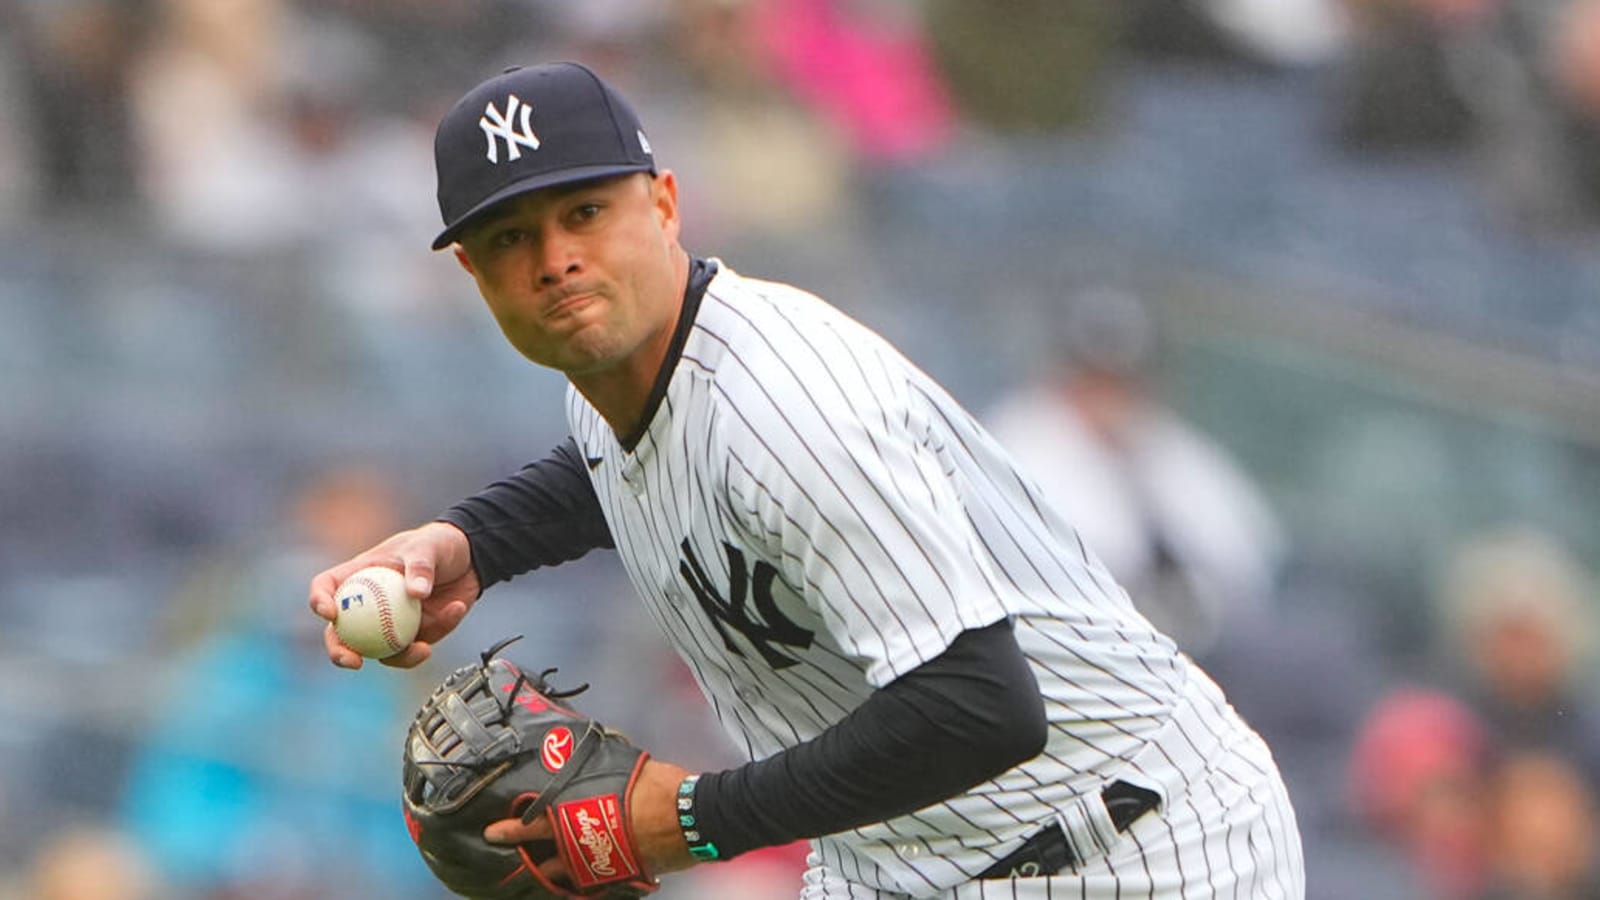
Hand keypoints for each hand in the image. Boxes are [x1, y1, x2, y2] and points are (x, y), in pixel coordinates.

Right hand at [307, 521, 480, 668]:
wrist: (470, 558)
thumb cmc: (438, 544)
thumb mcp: (428, 546)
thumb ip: (421, 566)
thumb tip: (417, 594)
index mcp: (359, 575)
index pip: (327, 587)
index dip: (319, 601)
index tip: (330, 613)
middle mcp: (369, 604)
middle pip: (341, 633)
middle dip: (340, 652)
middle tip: (353, 662)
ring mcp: (390, 623)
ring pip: (381, 651)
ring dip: (400, 657)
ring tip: (423, 648)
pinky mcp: (415, 634)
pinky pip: (419, 644)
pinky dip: (439, 631)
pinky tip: (456, 608)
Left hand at [483, 759, 697, 880]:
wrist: (694, 816)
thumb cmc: (662, 787)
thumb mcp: (625, 766)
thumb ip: (599, 768)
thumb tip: (585, 752)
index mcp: (585, 812)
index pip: (539, 822)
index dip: (514, 828)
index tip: (492, 833)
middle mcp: (589, 843)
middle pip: (548, 857)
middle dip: (527, 859)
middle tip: (513, 859)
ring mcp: (606, 864)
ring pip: (569, 876)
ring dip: (553, 874)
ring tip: (541, 873)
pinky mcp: (624, 874)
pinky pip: (596, 883)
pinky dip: (584, 882)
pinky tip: (577, 881)